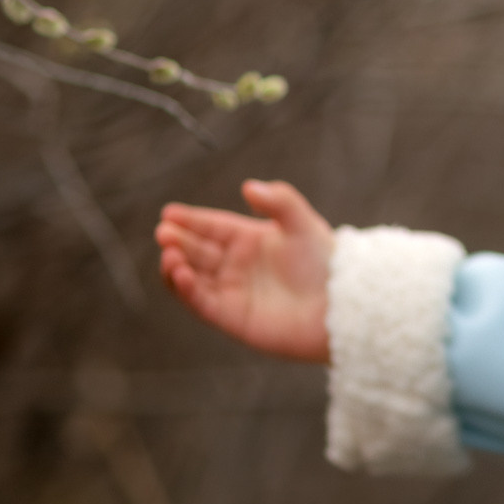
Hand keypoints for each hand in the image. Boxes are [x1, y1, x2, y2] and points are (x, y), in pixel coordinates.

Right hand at [155, 180, 334, 362]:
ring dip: (176, 266)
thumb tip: (248, 186)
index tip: (168, 213)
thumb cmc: (325, 263)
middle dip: (177, 241)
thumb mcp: (303, 223)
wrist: (339, 305)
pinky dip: (186, 290)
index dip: (190, 220)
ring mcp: (231, 291)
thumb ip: (279, 201)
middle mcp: (236, 265)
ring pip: (192, 276)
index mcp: (250, 239)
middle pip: (197, 250)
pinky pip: (201, 302)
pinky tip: (181, 275)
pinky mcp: (230, 317)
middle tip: (164, 232)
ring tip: (171, 254)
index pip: (212, 226)